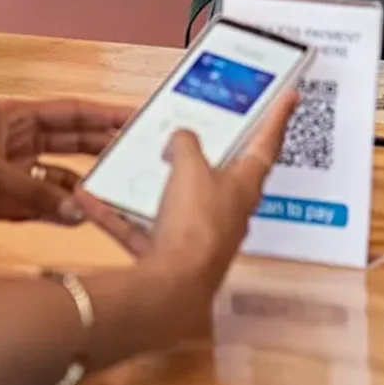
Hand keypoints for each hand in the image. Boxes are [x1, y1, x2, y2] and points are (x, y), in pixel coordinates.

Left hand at [0, 99, 131, 231]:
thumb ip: (32, 192)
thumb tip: (75, 211)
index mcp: (12, 120)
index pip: (68, 112)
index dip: (102, 114)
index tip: (132, 117)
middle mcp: (14, 144)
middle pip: (69, 141)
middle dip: (101, 146)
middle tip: (135, 154)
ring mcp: (8, 175)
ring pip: (58, 177)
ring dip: (81, 186)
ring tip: (110, 194)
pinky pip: (40, 206)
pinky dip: (59, 212)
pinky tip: (78, 219)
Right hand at [76, 90, 297, 329]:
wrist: (173, 287)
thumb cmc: (197, 224)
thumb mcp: (189, 166)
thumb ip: (185, 143)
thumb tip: (181, 139)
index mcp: (245, 184)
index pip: (267, 142)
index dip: (277, 116)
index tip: (289, 97)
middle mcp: (227, 210)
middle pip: (219, 173)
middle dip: (202, 152)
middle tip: (194, 127)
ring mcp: (199, 234)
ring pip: (175, 200)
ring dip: (151, 183)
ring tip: (130, 159)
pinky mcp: (170, 254)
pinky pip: (142, 227)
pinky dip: (119, 213)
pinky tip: (93, 198)